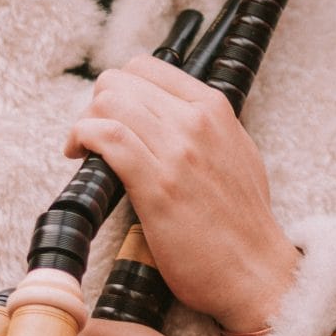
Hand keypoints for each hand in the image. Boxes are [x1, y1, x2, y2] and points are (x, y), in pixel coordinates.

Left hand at [65, 56, 299, 335]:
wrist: (256, 270)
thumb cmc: (242, 222)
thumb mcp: (235, 153)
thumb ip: (204, 128)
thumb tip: (165, 114)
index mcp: (214, 109)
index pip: (147, 66)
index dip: (119, 88)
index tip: (113, 114)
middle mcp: (196, 122)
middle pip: (120, 81)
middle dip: (96, 104)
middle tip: (93, 136)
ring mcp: (177, 152)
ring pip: (108, 103)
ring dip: (84, 122)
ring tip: (83, 148)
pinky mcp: (157, 185)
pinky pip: (106, 137)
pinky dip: (81, 138)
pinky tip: (79, 155)